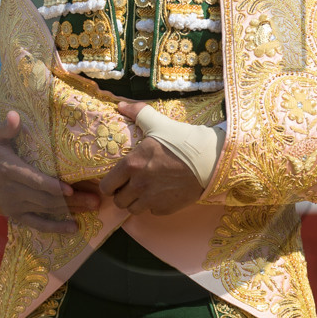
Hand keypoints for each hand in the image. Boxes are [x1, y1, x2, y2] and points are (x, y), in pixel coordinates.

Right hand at [0, 111, 100, 231]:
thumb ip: (5, 127)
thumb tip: (15, 116)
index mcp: (8, 169)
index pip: (33, 180)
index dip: (52, 187)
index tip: (70, 189)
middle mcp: (11, 191)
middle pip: (46, 198)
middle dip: (72, 200)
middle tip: (96, 199)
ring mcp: (14, 205)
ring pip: (46, 210)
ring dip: (70, 211)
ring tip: (93, 208)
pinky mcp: (16, 215)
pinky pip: (37, 224)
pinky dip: (55, 228)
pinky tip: (73, 228)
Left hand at [98, 100, 203, 215]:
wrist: (210, 159)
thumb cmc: (182, 139)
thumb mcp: (158, 123)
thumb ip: (138, 113)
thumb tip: (121, 105)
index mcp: (132, 165)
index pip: (106, 186)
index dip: (109, 184)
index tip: (117, 180)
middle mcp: (138, 185)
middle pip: (118, 201)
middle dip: (122, 194)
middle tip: (131, 185)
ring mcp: (152, 200)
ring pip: (133, 210)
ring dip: (136, 202)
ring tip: (145, 191)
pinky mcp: (166, 208)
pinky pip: (152, 212)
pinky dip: (154, 206)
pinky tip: (161, 194)